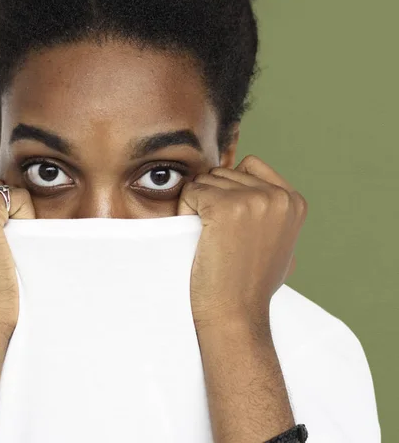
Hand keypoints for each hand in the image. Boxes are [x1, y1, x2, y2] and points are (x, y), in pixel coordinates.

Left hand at [177, 155, 307, 329]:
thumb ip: (277, 214)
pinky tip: (197, 236)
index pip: (249, 164)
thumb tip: (271, 194)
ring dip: (197, 204)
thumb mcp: (280, 243)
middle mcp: (278, 196)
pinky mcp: (224, 207)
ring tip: (209, 238)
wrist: (236, 313)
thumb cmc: (251, 283)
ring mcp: (253, 199)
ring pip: (205, 180)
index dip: (230, 189)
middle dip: (212, 197)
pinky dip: (184, 211)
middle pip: (224, 172)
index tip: (232, 225)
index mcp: (294, 201)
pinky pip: (190, 191)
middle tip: (218, 236)